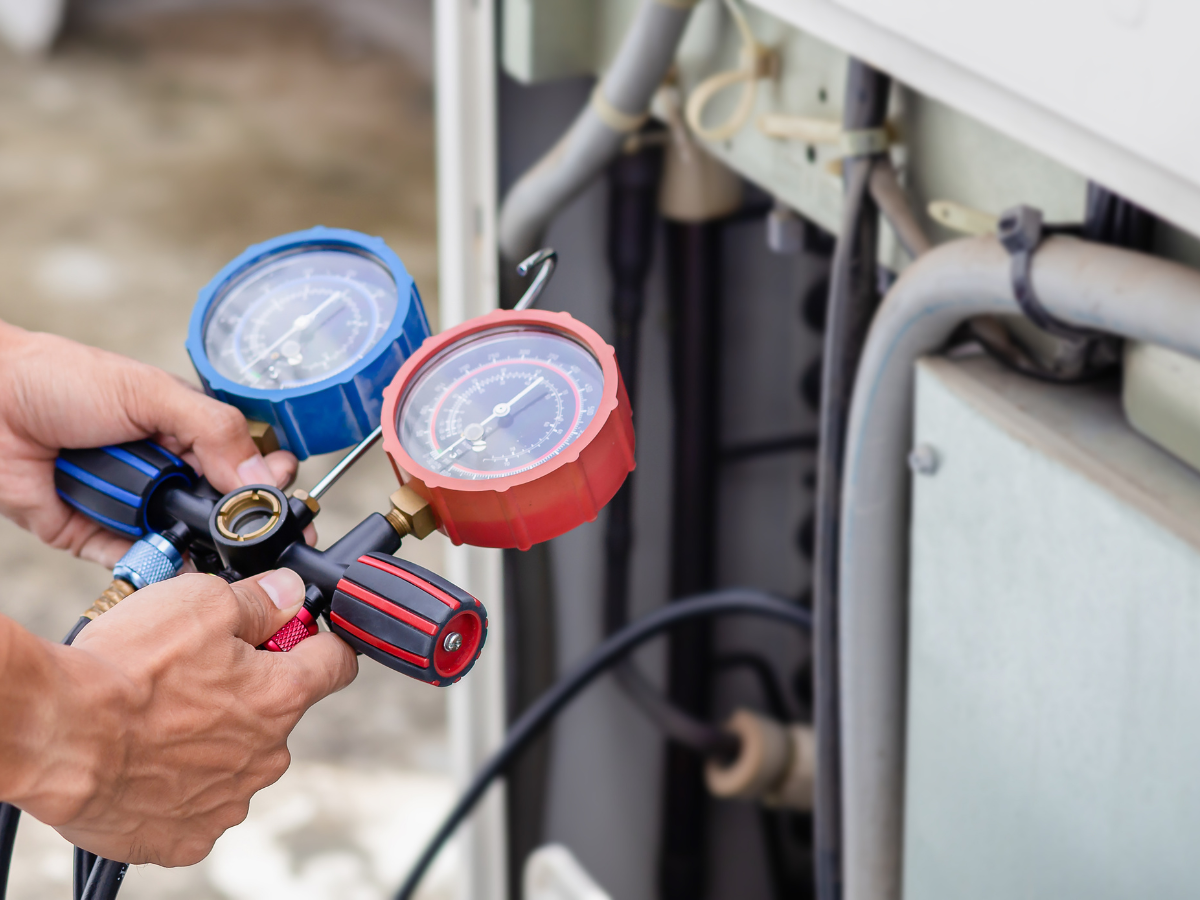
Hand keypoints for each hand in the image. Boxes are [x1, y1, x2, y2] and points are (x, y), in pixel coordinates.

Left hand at [0, 322, 300, 565]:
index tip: (286, 503)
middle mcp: (166, 471)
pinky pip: (139, 562)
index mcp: (188, 431)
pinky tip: (184, 575)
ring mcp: (134, 505)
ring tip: (226, 557)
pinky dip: (160, 569)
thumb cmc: (60, 379)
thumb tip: (265, 474)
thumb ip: (213, 431)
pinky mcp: (97, 536)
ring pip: (185, 540)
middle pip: (222, 510)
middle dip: (241, 524)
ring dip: (202, 549)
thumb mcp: (150, 392)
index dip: (269, 485)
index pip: (246, 462)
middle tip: (262, 537)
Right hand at [2, 568, 356, 865]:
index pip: (337, 663)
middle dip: (248, 690)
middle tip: (196, 672)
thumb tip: (291, 592)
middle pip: (278, 711)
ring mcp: (230, 800)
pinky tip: (146, 761)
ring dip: (212, 738)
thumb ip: (260, 599)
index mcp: (282, 695)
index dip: (318, 641)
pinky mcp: (187, 837)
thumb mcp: (203, 602)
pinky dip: (178, 785)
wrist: (59, 736)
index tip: (297, 634)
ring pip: (237, 758)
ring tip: (159, 717)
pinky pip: (198, 805)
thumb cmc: (128, 670)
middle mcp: (268, 754)